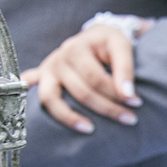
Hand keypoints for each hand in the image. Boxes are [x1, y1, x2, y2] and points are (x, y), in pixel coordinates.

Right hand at [19, 24, 142, 133]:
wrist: (94, 36)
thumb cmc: (109, 43)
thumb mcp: (120, 46)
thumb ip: (125, 69)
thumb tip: (128, 95)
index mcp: (76, 48)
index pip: (95, 78)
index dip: (115, 92)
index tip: (136, 103)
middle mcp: (58, 59)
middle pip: (79, 91)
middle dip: (106, 107)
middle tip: (129, 119)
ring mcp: (47, 70)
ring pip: (51, 98)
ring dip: (69, 117)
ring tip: (90, 129)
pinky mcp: (42, 79)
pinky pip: (35, 97)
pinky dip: (30, 106)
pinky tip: (41, 124)